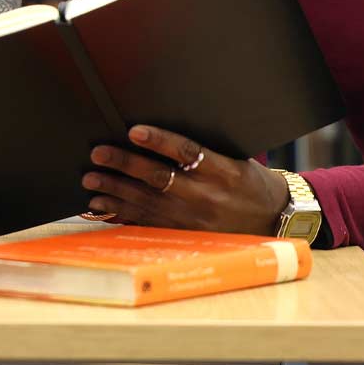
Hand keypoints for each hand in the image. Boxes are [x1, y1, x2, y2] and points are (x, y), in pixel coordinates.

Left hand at [79, 124, 288, 236]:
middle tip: (98, 154)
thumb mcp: (235, 159)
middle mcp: (207, 196)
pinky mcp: (186, 234)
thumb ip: (203, 149)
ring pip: (148, 203)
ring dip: (116, 190)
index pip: (187, 152)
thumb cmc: (249, 181)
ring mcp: (195, 219)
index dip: (159, 141)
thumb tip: (156, 131)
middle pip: (160, 179)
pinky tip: (102, 205)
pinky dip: (123, 213)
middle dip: (125, 165)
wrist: (272, 218)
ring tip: (91, 179)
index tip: (133, 130)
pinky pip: (149, 223)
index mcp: (223, 171)